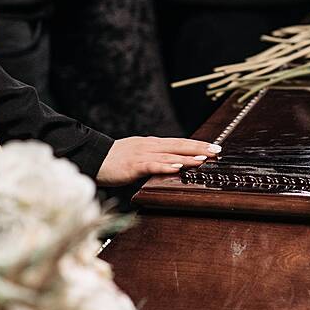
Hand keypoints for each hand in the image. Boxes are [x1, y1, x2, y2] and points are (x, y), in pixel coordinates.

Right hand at [96, 136, 221, 186]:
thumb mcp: (139, 156)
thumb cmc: (115, 160)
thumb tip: (172, 162)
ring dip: (187, 157)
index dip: (197, 144)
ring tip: (203, 159)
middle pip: (179, 145)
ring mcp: (142, 154)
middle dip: (199, 148)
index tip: (214, 146)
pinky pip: (152, 165)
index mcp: (152, 144)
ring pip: (169, 155)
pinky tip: (177, 167)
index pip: (179, 142)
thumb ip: (155, 158)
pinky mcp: (133, 165)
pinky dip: (165, 166)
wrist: (93, 158)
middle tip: (217, 150)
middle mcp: (150, 146)